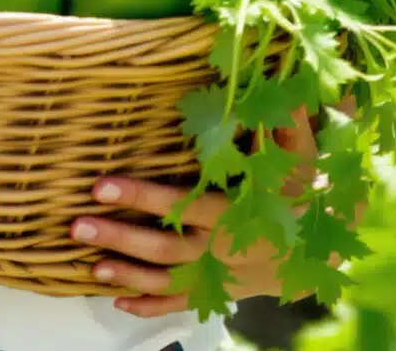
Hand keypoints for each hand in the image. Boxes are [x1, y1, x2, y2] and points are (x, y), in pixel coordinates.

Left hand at [73, 113, 315, 317]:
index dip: (142, 195)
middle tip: (77, 226)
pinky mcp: (215, 290)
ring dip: (126, 273)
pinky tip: (118, 302)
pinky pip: (178, 303)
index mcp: (235, 213)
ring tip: (90, 266)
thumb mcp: (302, 160)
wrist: (318, 251)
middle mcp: (220, 248)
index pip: (181, 204)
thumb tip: (280, 89)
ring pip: (165, 278)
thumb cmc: (302, 195)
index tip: (102, 185)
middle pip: (163, 247)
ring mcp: (216, 274)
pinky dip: (149, 306)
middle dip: (119, 236)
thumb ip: (288, 126)